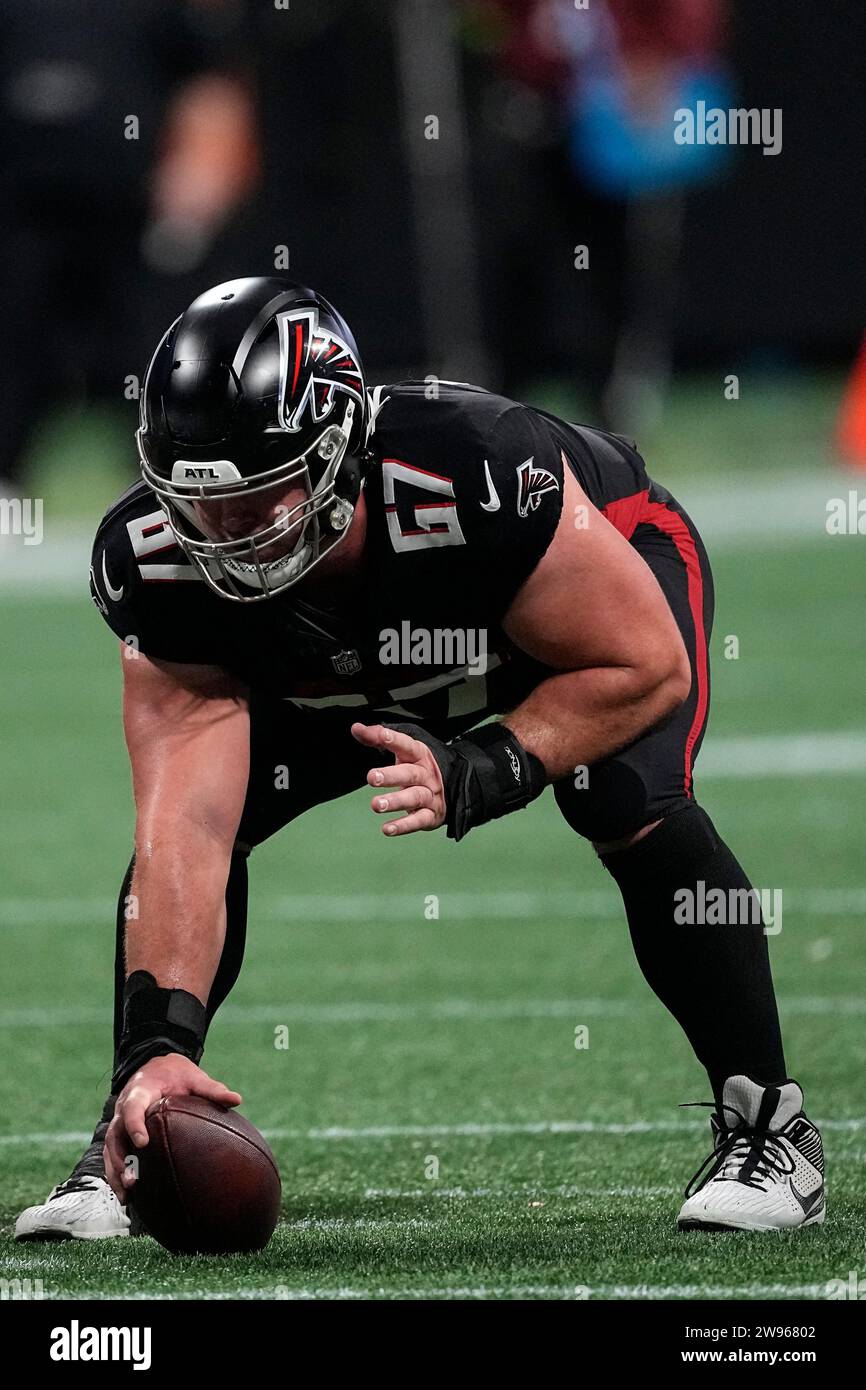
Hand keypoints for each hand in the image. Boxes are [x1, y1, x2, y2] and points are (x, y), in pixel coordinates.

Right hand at [104, 1054, 241, 1200]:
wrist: (155, 1066)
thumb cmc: (175, 1073)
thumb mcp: (193, 1077)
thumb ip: (212, 1089)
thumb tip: (237, 1100)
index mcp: (140, 1091)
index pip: (133, 1108)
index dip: (135, 1125)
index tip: (143, 1142)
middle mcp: (124, 1108)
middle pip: (115, 1135)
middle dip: (121, 1159)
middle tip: (133, 1180)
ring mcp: (119, 1122)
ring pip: (110, 1149)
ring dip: (116, 1173)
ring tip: (127, 1196)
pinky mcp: (120, 1134)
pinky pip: (113, 1155)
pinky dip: (117, 1175)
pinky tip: (127, 1196)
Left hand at [351, 722, 445, 835]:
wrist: (454, 787)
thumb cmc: (418, 766)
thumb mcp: (402, 750)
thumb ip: (377, 738)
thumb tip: (356, 728)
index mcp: (419, 755)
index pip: (407, 745)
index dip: (394, 739)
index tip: (380, 735)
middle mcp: (426, 774)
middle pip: (410, 774)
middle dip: (391, 776)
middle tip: (372, 777)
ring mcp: (431, 795)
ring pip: (414, 797)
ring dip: (395, 801)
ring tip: (376, 804)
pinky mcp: (431, 815)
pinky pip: (418, 820)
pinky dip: (404, 826)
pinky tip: (387, 829)